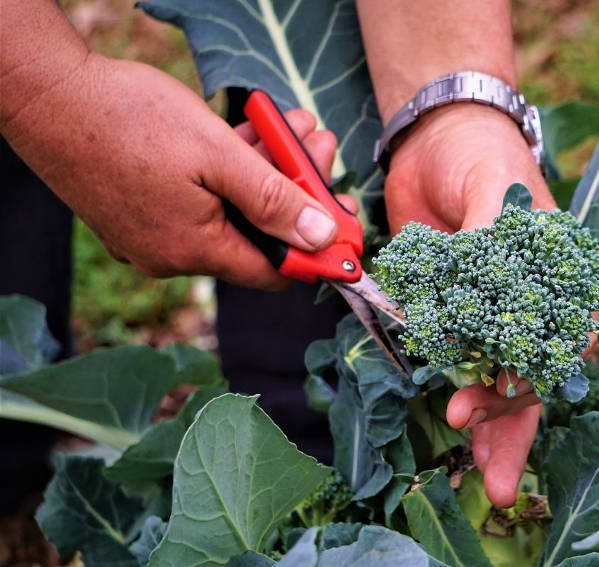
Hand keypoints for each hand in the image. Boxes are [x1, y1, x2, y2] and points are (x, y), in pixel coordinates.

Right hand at [1, 54, 340, 289]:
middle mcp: (174, 254)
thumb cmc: (129, 120)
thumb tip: (321, 238)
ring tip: (293, 126)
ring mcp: (153, 234)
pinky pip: (201, 200)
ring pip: (230, 210)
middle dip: (297, 190)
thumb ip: (273, 200)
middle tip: (319, 146)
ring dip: (266, 171)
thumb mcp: (218, 155)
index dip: (317, 250)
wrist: (46, 96)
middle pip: (256, 234)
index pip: (275, 272)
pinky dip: (229, 172)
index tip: (347, 223)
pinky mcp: (139, 210)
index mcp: (195, 250)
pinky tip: (250, 134)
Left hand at [385, 104, 555, 506]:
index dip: (527, 382)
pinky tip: (453, 427)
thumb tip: (486, 291)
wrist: (435, 139)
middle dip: (510, 426)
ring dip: (489, 425)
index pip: (553, 344)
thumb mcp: (494, 183)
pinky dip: (454, 391)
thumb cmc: (480, 153)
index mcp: (557, 279)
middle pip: (530, 376)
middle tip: (489, 475)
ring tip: (479, 474)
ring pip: (497, 380)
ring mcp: (490, 311)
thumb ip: (494, 236)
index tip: (490, 403)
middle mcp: (530, 304)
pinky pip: (454, 360)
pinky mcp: (451, 310)